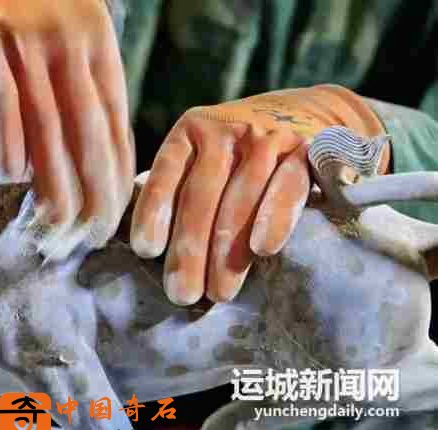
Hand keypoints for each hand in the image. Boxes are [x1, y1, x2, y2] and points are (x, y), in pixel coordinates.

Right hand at [0, 0, 133, 257]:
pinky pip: (0, 98)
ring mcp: (27, 41)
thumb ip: (83, 75)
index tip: (116, 213)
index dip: (118, 173)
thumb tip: (93, 139)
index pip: (115, 122)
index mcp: (97, 43)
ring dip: (55, 180)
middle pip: (90, 132)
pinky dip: (8, 140)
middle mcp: (70, 44)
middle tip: (93, 233)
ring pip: (50, 124)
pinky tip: (13, 177)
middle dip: (96, 190)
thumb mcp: (71, 23)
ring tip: (57, 223)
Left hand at [130, 85, 389, 304]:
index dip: (154, 211)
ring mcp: (266, 137)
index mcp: (191, 130)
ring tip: (219, 293)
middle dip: (189, 249)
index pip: (166, 172)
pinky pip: (288, 186)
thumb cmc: (239, 154)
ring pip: (240, 198)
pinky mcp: (305, 149)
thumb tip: (145, 250)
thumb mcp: (203, 156)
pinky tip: (263, 249)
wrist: (307, 112)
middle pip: (201, 195)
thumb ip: (177, 188)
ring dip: (227, 250)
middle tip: (181, 294)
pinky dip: (275, 217)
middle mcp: (225, 129)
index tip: (146, 251)